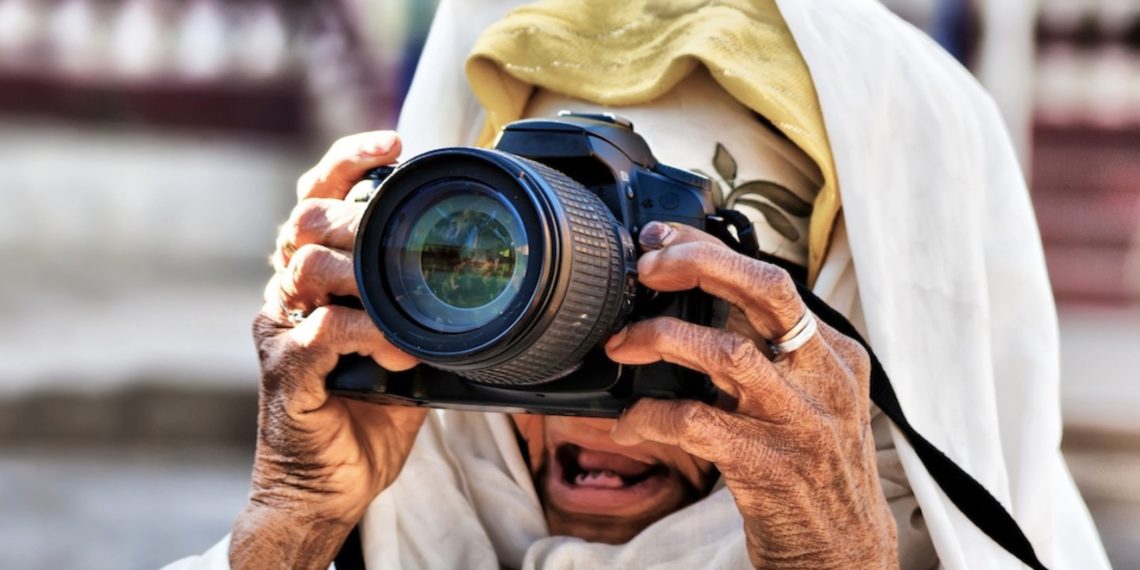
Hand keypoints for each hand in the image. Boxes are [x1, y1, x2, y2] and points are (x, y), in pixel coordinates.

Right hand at [231, 131, 426, 568]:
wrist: (328, 484)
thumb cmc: (367, 411)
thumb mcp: (403, 344)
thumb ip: (419, 305)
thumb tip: (476, 273)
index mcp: (314, 278)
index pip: (317, 197)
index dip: (349, 160)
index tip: (394, 142)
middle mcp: (288, 294)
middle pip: (303, 220)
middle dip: (357, 214)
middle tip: (404, 233)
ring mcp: (281, 330)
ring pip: (308, 267)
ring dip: (370, 279)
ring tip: (412, 310)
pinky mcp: (286, 372)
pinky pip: (321, 331)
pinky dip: (368, 334)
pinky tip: (401, 350)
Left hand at [606, 222, 897, 568]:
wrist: (843, 553)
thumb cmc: (812, 469)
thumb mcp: (810, 400)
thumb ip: (768, 353)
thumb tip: (693, 304)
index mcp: (833, 356)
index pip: (773, 280)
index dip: (711, 251)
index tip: (661, 241)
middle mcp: (824, 381)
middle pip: (766, 292)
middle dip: (698, 265)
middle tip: (646, 268)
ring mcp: (799, 423)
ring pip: (728, 353)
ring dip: (660, 339)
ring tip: (621, 345)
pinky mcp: (769, 467)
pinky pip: (696, 424)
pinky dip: (651, 415)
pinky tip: (629, 421)